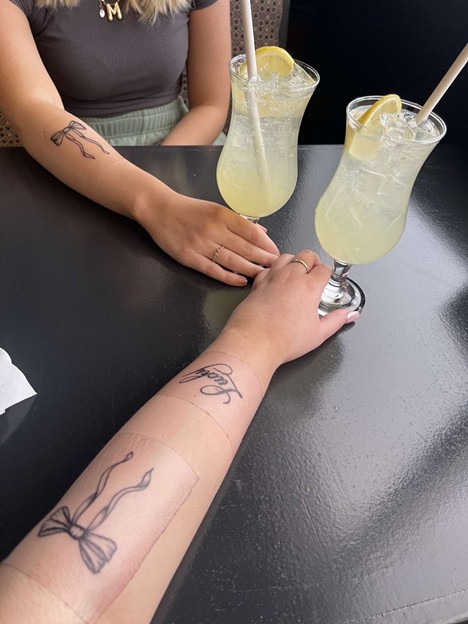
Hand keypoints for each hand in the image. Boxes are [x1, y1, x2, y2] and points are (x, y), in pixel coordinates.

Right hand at [140, 193, 279, 285]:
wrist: (159, 210)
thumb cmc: (190, 210)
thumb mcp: (215, 209)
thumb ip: (238, 222)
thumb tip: (262, 233)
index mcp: (221, 215)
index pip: (251, 232)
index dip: (266, 245)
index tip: (276, 253)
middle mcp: (213, 230)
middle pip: (244, 248)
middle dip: (263, 259)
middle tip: (275, 268)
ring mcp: (200, 245)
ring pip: (231, 261)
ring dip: (250, 270)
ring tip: (263, 276)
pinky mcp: (189, 258)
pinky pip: (213, 270)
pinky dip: (229, 278)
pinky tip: (242, 281)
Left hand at [218, 250, 358, 369]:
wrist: (254, 342)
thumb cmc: (284, 340)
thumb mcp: (318, 334)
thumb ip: (337, 321)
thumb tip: (350, 315)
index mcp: (309, 286)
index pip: (323, 268)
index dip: (327, 272)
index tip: (327, 278)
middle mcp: (291, 277)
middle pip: (306, 255)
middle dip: (313, 260)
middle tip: (314, 271)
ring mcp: (272, 278)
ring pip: (285, 256)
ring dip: (293, 261)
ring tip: (296, 272)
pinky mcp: (257, 284)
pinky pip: (267, 268)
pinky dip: (274, 270)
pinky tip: (275, 280)